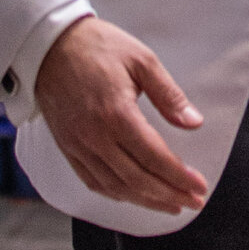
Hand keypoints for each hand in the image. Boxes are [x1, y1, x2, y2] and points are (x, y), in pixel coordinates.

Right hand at [33, 15, 207, 214]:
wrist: (49, 45)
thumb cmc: (97, 47)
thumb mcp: (142, 60)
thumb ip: (169, 95)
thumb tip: (194, 123)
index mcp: (116, 114)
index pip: (154, 157)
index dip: (179, 177)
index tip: (199, 187)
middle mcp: (95, 136)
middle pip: (136, 180)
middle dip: (168, 195)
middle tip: (192, 202)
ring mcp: (77, 145)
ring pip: (115, 186)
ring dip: (145, 201)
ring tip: (169, 204)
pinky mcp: (67, 147)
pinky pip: (92, 181)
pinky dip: (115, 194)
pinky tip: (133, 196)